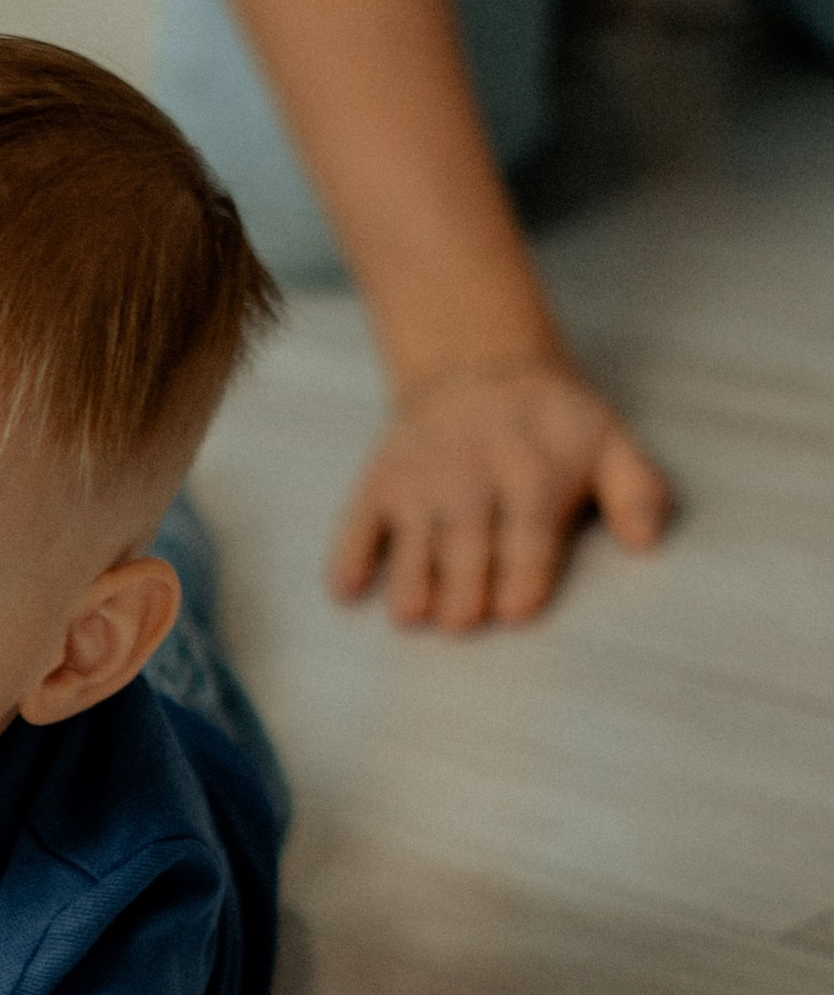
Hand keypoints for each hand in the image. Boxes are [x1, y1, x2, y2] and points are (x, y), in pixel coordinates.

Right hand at [330, 356, 671, 627]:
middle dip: (463, 587)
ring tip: (413, 615)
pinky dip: (350, 555)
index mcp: (533, 473)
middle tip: (462, 623)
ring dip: (409, 578)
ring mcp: (420, 482)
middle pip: (466, 543)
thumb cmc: (550, 427)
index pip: (526, 533)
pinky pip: (358, 522)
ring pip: (412, 539)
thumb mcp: (610, 444)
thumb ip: (637, 492)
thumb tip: (647, 541)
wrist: (477, 371)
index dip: (521, 575)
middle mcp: (471, 477)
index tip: (515, 611)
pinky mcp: (379, 484)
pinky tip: (348, 590)